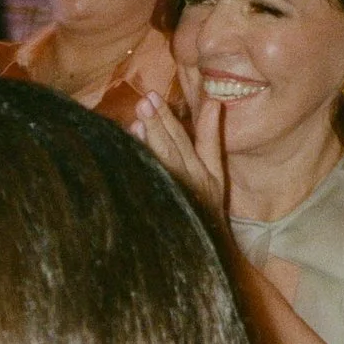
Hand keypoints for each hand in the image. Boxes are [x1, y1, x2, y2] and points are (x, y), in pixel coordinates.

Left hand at [132, 89, 227, 217]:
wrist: (202, 247)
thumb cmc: (207, 204)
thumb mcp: (217, 172)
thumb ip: (211, 138)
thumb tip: (214, 103)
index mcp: (203, 172)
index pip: (183, 140)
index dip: (169, 119)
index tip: (155, 96)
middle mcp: (188, 182)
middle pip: (171, 149)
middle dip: (158, 124)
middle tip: (145, 101)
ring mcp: (173, 194)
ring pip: (159, 165)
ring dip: (148, 143)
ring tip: (136, 122)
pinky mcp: (159, 206)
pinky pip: (147, 182)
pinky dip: (138, 165)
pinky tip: (127, 150)